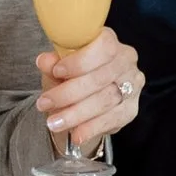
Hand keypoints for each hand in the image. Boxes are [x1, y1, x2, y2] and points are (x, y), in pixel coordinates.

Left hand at [38, 27, 145, 155]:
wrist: (84, 97)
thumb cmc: (72, 75)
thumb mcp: (58, 67)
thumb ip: (52, 64)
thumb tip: (44, 61)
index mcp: (109, 41)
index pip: (104, 47)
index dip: (80, 61)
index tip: (57, 72)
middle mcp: (126, 60)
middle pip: (101, 78)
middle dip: (69, 93)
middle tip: (44, 104)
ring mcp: (132, 85)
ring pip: (106, 100)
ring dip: (77, 114)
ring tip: (54, 122)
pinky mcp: (131, 109)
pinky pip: (112, 119)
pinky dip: (91, 128)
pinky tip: (75, 134)